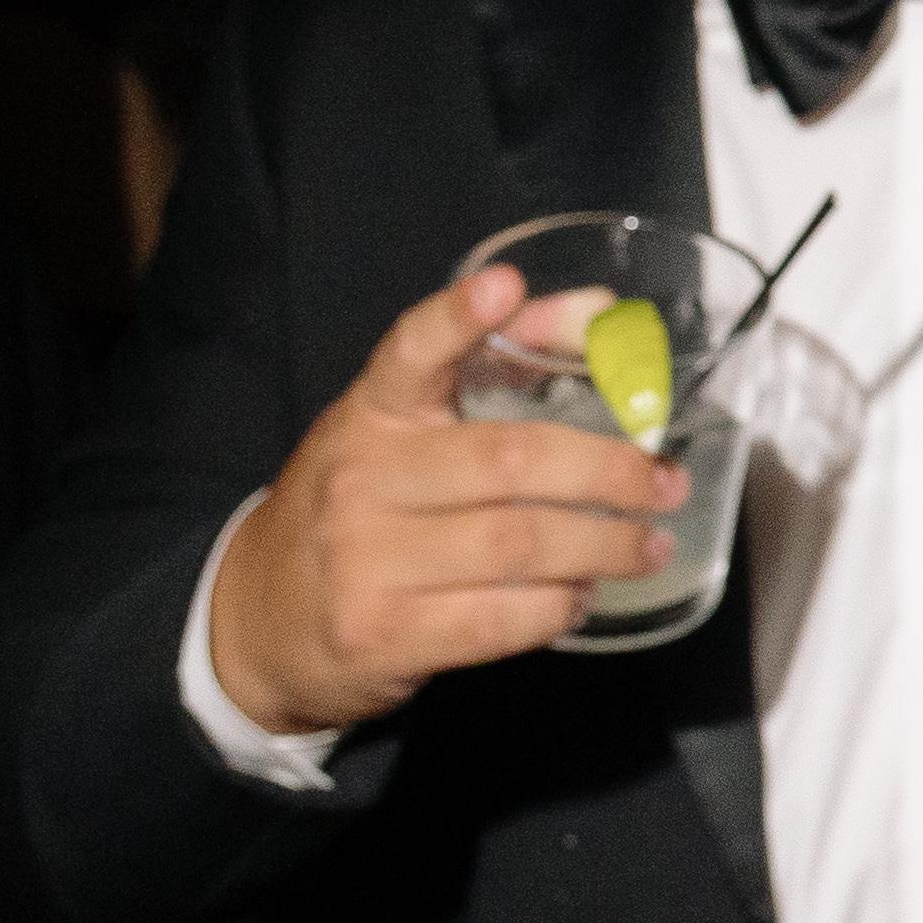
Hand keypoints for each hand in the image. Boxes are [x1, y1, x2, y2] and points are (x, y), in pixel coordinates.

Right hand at [205, 264, 687, 736]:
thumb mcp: (400, 431)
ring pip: (516, 545)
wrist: (257, 622)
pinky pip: (495, 619)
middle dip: (608, 473)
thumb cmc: (356, 512)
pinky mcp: (378, 635)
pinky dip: (555, 609)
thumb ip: (496, 365)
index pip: (410, 353)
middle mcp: (361, 479)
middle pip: (508, 462)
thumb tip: (595, 311)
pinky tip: (580, 597)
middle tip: (664, 483)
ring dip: (603, 547)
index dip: (457, 319)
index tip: (504, 287)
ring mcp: (364, 560)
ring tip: (647, 546)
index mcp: (370, 414)